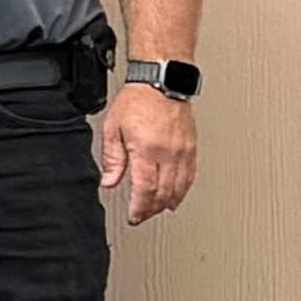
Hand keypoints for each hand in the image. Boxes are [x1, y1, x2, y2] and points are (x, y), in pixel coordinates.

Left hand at [98, 83, 196, 223]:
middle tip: (142, 216)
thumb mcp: (113, 129)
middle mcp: (169, 154)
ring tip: (157, 210)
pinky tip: (177, 195)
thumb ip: (112, 158)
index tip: (134, 217)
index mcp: (148, 150)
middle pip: (164, 193)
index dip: (140, 208)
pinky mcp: (192, 148)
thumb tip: (108, 181)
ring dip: (168, 202)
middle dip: (152, 209)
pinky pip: (191, 175)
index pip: (145, 189)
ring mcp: (184, 152)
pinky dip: (183, 189)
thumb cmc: (137, 101)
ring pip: (180, 187)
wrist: (161, 82)